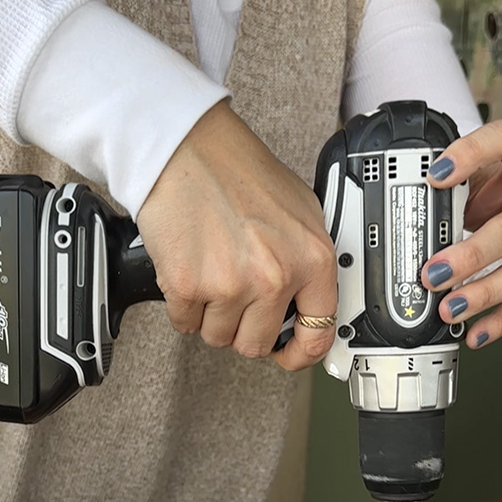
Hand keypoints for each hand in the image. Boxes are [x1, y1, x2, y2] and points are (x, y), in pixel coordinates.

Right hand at [135, 100, 336, 369]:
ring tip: (211, 271)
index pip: (318, 334)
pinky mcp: (188, 286)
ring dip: (210, 314)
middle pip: (256, 344)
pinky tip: (190, 268)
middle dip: (242, 327)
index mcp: (311, 258)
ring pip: (217, 336)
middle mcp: (275, 276)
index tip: (288, 354)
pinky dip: (183, 304)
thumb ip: (308, 261)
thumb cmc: (237, 170)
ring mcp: (230, 285)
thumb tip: (308, 305)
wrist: (185, 147)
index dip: (300, 353)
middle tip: (234, 296)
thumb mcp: (300, 211)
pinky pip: (185, 322)